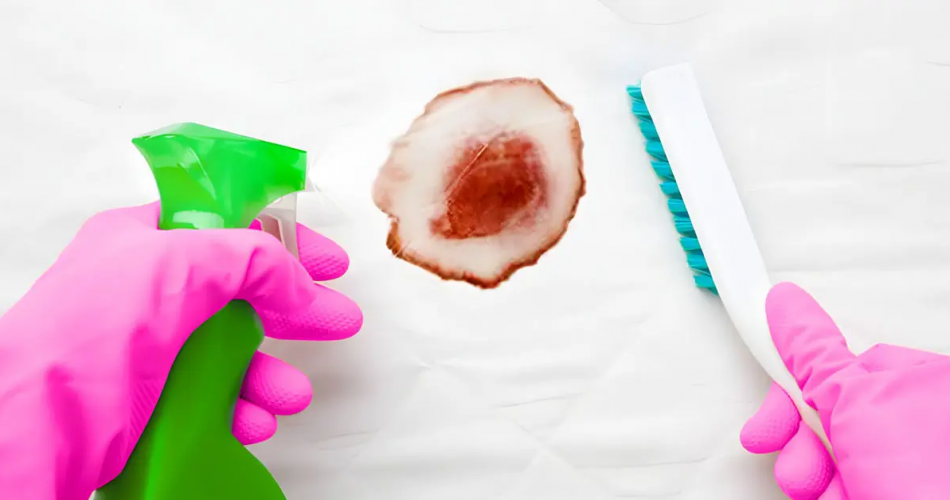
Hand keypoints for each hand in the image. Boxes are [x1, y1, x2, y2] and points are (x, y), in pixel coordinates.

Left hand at [0, 203, 361, 498]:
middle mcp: (147, 291)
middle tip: (336, 319)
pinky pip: (213, 399)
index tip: (325, 260)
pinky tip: (254, 420)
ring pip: (232, 354)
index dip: (283, 239)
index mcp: (144, 241)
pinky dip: (242, 410)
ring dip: (271, 373)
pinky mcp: (151, 396)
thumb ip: (253, 259)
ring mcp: (149, 345)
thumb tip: (298, 281)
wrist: (40, 421)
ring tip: (292, 393)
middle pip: (241, 293)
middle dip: (295, 312)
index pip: (229, 226)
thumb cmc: (83, 333)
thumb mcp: (180, 264)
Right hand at [740, 283, 949, 498]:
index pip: (842, 364)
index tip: (767, 385)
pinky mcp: (885, 493)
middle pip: (828, 412)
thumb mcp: (855, 400)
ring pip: (827, 454)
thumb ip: (813, 354)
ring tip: (813, 483)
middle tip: (774, 438)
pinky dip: (825, 492)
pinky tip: (833, 497)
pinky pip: (836, 484)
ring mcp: (901, 465)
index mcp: (922, 382)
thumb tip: (784, 303)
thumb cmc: (926, 476)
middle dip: (797, 432)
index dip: (798, 380)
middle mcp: (915, 422)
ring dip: (807, 469)